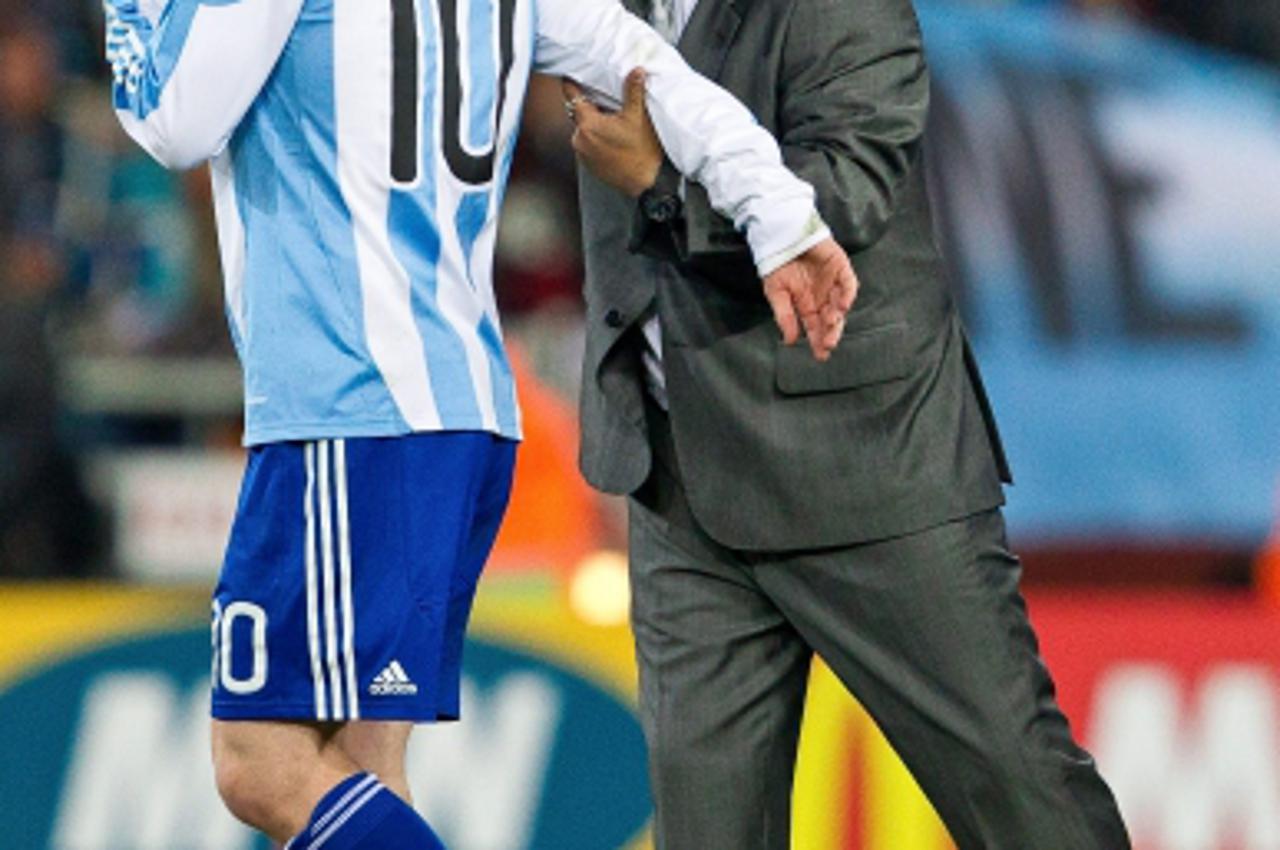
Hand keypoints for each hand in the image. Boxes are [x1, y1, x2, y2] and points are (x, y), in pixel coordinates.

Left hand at [562, 69, 662, 197]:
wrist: (645, 183)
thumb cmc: (642, 153)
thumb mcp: (638, 117)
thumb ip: (633, 91)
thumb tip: (636, 71)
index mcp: (588, 124)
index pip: (571, 95)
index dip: (572, 82)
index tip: (571, 74)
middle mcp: (579, 139)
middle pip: (578, 112)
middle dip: (590, 105)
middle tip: (606, 101)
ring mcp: (582, 153)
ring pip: (583, 129)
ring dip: (593, 123)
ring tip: (613, 123)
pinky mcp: (587, 163)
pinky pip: (587, 144)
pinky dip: (595, 138)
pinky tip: (612, 139)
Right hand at [763, 238, 859, 360]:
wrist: (781, 235)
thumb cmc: (777, 264)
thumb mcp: (776, 293)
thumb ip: (784, 316)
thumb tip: (790, 340)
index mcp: (807, 305)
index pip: (816, 328)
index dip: (818, 341)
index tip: (821, 355)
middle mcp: (822, 297)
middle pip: (830, 320)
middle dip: (830, 333)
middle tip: (827, 344)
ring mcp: (833, 282)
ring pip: (840, 304)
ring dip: (837, 316)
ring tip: (831, 325)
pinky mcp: (841, 267)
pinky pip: (849, 283)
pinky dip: (847, 294)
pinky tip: (842, 305)